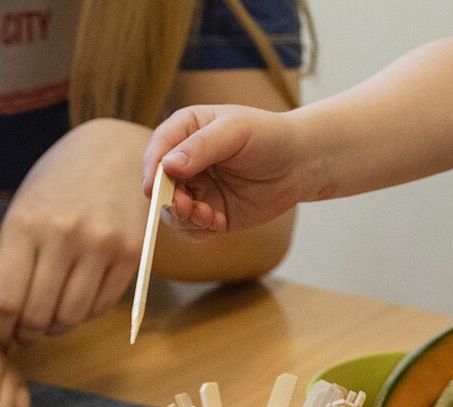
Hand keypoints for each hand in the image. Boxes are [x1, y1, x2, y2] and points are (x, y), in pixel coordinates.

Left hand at [0, 119, 147, 344]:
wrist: (114, 152)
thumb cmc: (56, 188)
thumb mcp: (18, 220)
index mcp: (25, 223)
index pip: (3, 300)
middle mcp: (64, 233)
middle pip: (36, 315)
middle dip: (24, 334)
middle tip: (22, 332)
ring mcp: (101, 244)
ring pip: (69, 318)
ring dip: (54, 329)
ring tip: (47, 320)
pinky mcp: (131, 254)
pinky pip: (100, 307)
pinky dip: (82, 315)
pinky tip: (74, 302)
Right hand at [146, 104, 309, 235]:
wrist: (300, 162)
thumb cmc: (268, 136)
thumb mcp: (235, 131)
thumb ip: (201, 147)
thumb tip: (168, 166)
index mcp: (185, 131)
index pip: (158, 150)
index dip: (152, 169)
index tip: (153, 188)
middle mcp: (184, 162)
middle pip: (159, 185)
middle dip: (169, 199)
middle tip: (186, 207)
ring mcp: (196, 189)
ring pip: (172, 210)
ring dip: (185, 218)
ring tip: (208, 216)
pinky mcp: (209, 212)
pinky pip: (192, 228)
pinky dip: (200, 230)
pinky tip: (218, 222)